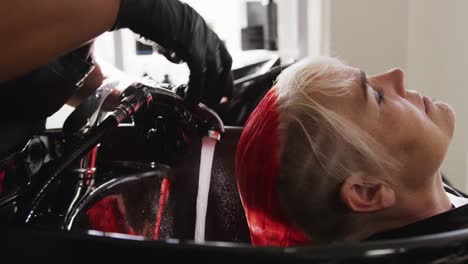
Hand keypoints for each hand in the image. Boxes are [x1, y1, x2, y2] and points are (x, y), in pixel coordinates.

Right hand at [113, 0, 232, 107]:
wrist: (136, 4)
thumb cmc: (144, 15)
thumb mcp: (168, 31)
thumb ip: (177, 45)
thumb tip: (176, 58)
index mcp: (200, 27)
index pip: (221, 52)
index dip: (224, 73)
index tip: (222, 89)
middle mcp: (204, 31)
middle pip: (224, 63)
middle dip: (223, 86)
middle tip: (219, 102)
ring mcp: (199, 37)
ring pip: (214, 71)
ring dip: (210, 91)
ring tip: (203, 104)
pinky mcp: (190, 46)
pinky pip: (198, 74)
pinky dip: (196, 91)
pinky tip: (190, 100)